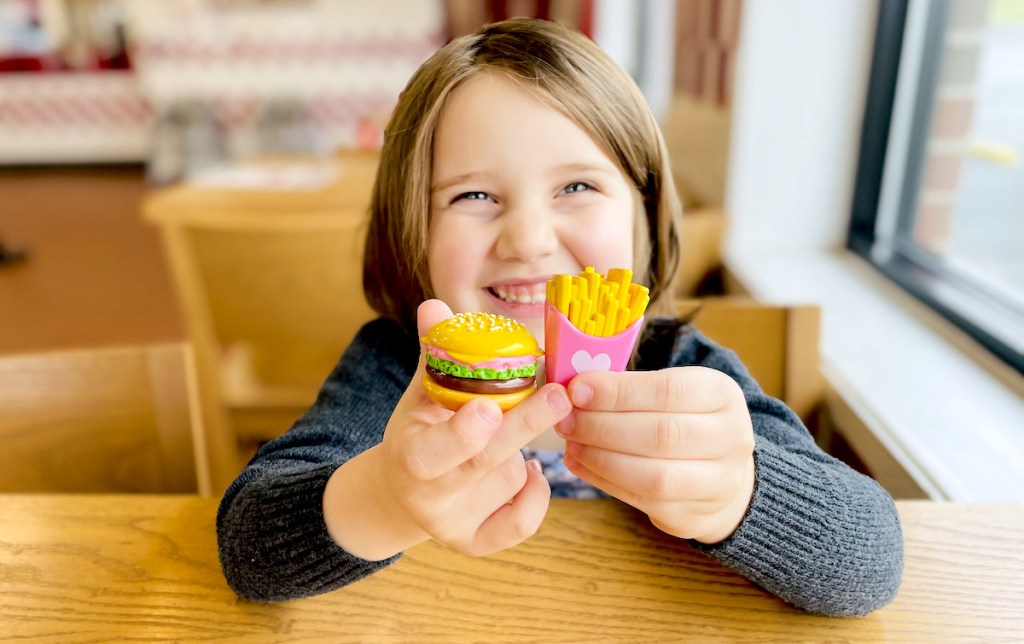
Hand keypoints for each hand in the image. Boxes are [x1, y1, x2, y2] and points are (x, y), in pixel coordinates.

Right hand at [324, 300, 571, 559]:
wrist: (402, 490)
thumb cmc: (420, 429)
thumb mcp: (420, 392)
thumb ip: (434, 352)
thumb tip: (435, 305)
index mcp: (408, 455)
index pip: (433, 451)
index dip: (462, 433)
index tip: (489, 407)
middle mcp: (428, 496)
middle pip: (485, 462)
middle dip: (524, 426)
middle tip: (560, 394)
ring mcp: (452, 524)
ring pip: (509, 481)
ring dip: (525, 451)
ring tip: (516, 431)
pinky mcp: (475, 542)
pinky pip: (519, 524)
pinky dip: (535, 497)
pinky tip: (533, 472)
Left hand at [555, 367, 755, 543]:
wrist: (722, 474)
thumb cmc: (682, 420)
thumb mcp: (670, 392)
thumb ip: (630, 388)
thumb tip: (575, 389)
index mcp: (723, 395)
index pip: (670, 390)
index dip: (619, 391)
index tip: (577, 389)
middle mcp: (731, 438)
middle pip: (662, 434)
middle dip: (603, 427)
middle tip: (566, 419)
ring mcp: (718, 482)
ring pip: (654, 475)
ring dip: (602, 458)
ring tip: (571, 443)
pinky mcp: (694, 516)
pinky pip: (643, 500)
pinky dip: (604, 481)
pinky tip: (580, 463)